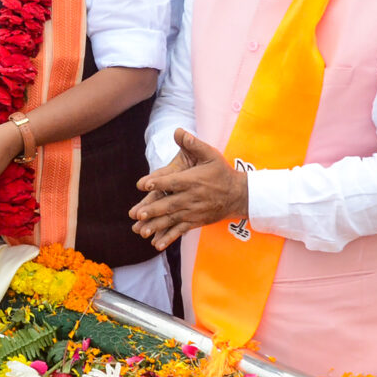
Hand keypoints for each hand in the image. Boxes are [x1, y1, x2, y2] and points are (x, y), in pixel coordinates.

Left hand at [129, 129, 248, 249]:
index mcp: (193, 180)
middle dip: (153, 209)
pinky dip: (168, 238)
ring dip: (156, 226)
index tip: (143, 183)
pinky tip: (156, 245)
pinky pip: (180, 231)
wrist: (238, 195)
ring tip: (141, 231)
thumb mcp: (210, 154)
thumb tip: (178, 131)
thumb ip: (193, 143)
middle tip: (138, 213)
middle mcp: (192, 198)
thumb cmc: (221, 172)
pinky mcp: (195, 221)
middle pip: (170, 204)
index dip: (158, 182)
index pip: (173, 182)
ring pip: (172, 220)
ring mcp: (193, 212)